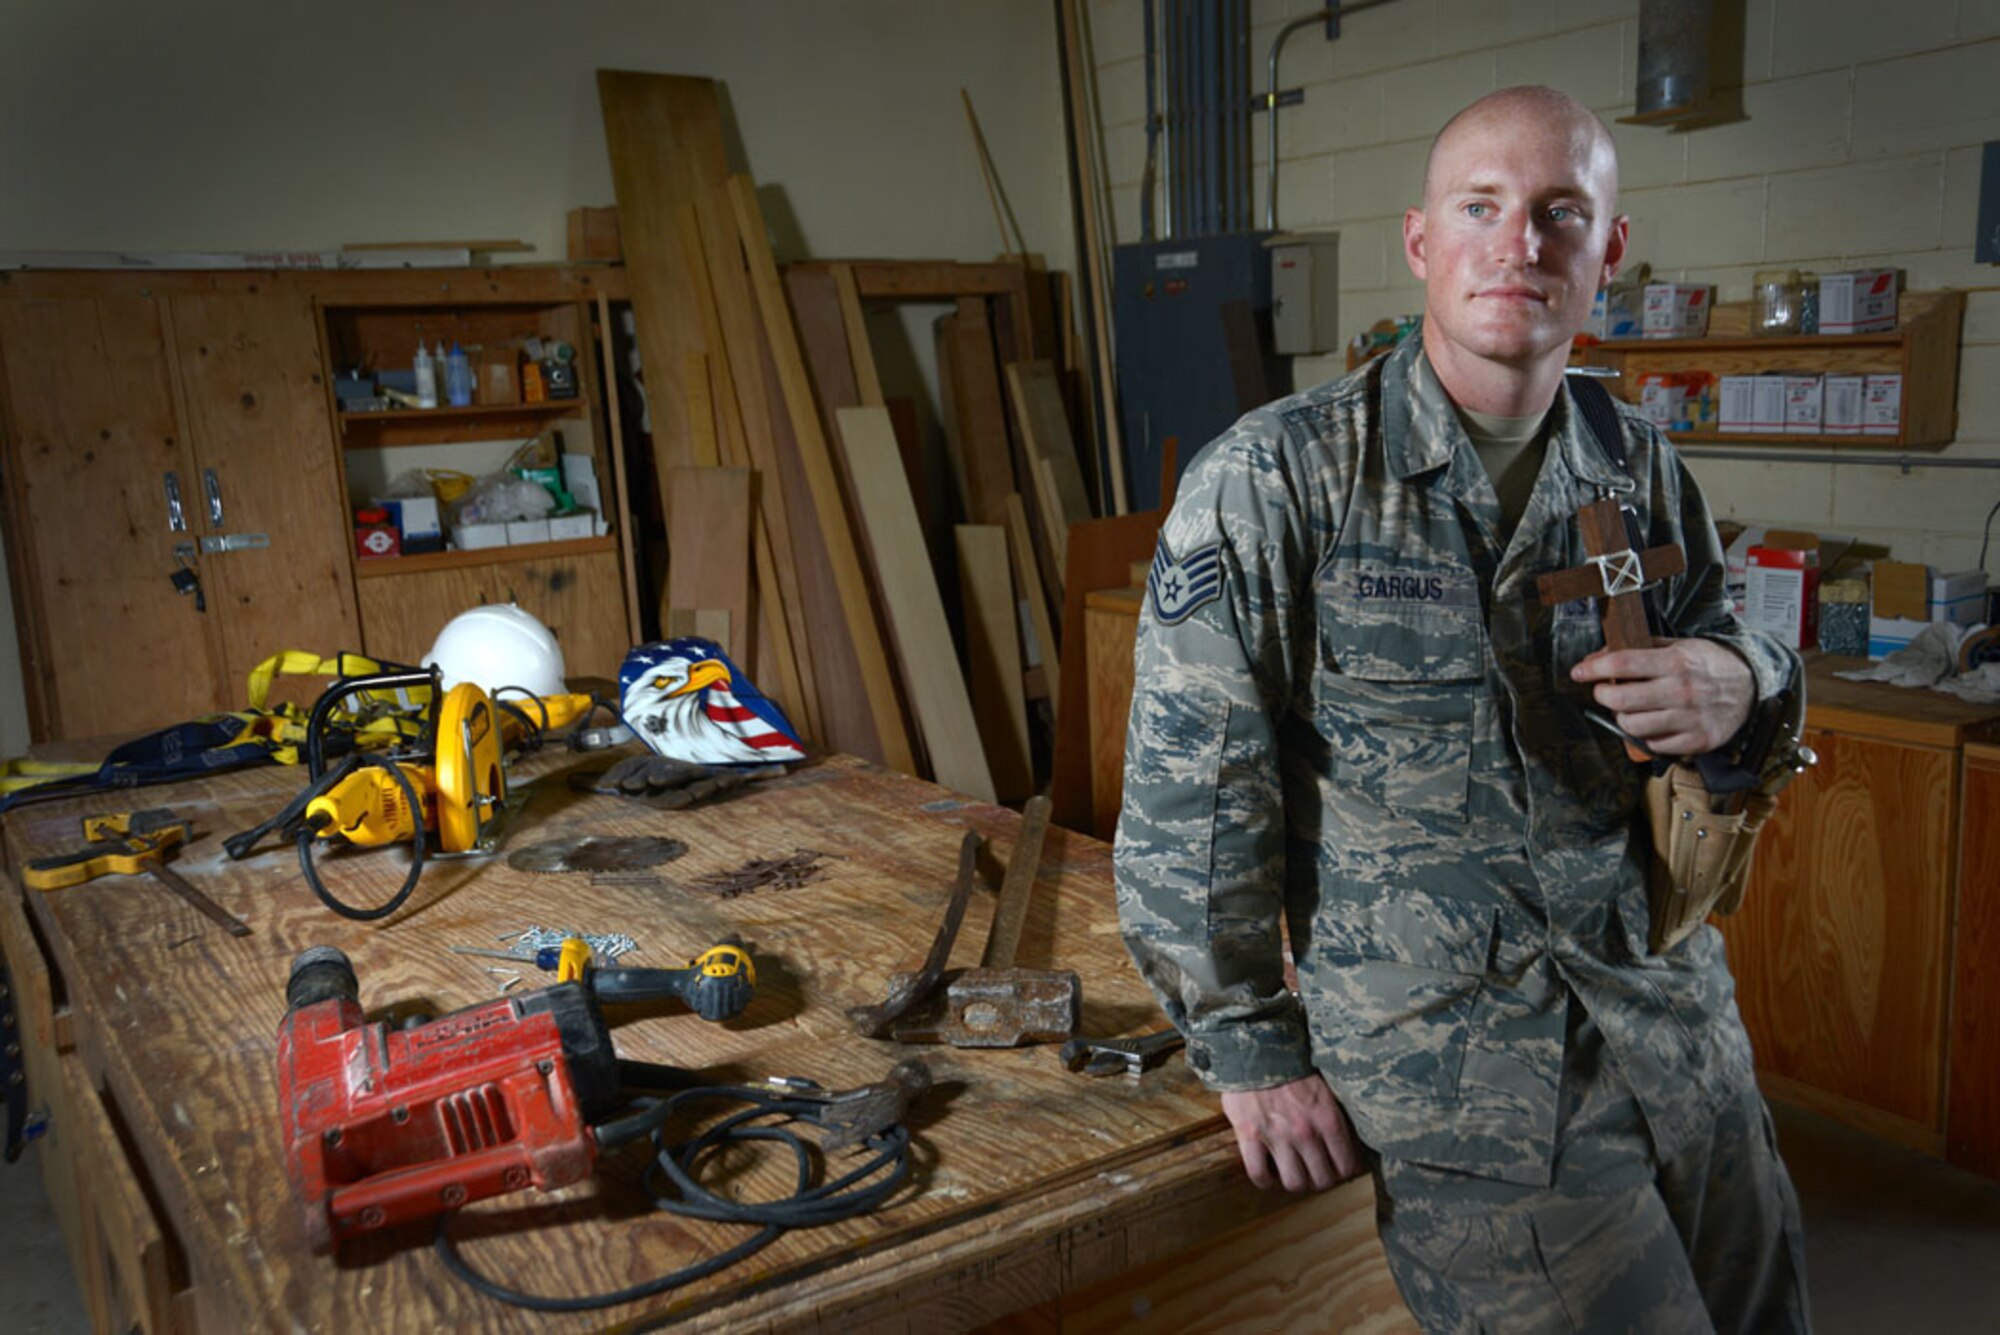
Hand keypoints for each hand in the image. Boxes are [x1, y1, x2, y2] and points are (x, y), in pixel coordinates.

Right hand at [1219, 1076, 1363, 1191]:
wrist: (1255, 1046)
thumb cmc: (1291, 1064)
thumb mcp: (1324, 1086)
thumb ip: (1334, 1114)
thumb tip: (1348, 1141)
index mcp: (1328, 1118)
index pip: (1346, 1166)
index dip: (1342, 1171)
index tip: (1336, 1167)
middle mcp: (1305, 1132)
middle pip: (1321, 1180)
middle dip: (1319, 1179)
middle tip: (1314, 1171)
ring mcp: (1277, 1136)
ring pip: (1293, 1183)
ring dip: (1294, 1181)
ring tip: (1291, 1171)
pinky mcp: (1249, 1135)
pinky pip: (1259, 1174)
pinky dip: (1264, 1179)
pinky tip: (1267, 1172)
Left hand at [1571, 636, 1752, 755]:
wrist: (1751, 686)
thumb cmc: (1708, 664)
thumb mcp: (1678, 646)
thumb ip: (1639, 650)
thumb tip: (1598, 658)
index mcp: (1676, 662)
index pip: (1622, 664)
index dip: (1593, 668)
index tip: (1579, 672)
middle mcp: (1682, 691)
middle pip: (1621, 699)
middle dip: (1603, 695)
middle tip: (1604, 691)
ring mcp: (1690, 718)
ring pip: (1632, 726)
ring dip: (1621, 718)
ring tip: (1628, 709)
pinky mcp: (1697, 740)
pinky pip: (1654, 745)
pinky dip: (1645, 736)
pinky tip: (1650, 723)